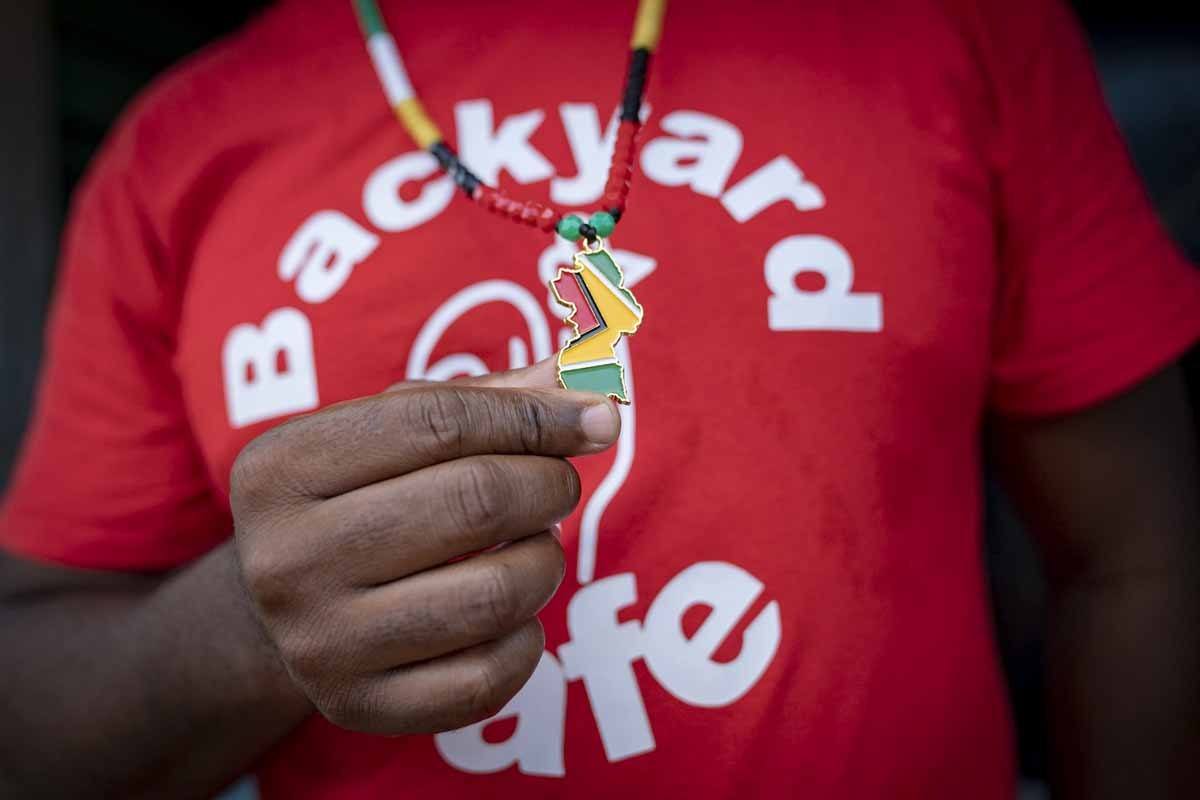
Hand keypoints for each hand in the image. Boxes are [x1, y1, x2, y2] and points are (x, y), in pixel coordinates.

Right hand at [231, 359, 619, 733]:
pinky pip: (488, 678)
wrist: (282, 610)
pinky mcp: (359, 706)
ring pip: (493, 595)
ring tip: (534, 545)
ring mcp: (319, 644)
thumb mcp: (392, 432)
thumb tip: (585, 379)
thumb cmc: (360, 497)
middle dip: (548, 485)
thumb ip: (488, 400)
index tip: (599, 419)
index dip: (536, 416)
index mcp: (282, 468)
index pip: (439, 421)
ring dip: (544, 561)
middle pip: (474, 501)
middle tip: (557, 485)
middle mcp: (284, 559)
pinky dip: (528, 639)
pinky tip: (512, 614)